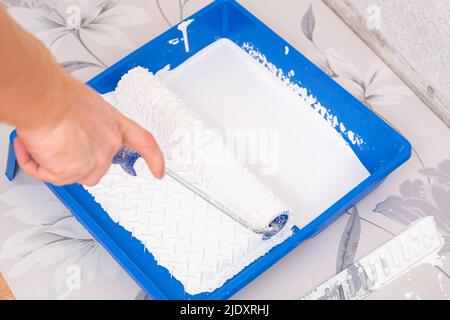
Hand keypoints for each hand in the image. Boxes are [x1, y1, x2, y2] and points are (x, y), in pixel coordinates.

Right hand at [14, 72, 164, 185]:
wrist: (44, 98)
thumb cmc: (59, 93)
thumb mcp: (85, 105)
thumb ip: (88, 124)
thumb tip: (75, 130)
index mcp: (115, 125)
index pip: (144, 143)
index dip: (153, 159)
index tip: (159, 171)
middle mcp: (109, 145)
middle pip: (94, 166)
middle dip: (71, 158)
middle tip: (56, 141)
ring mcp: (92, 161)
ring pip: (70, 172)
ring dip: (50, 159)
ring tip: (41, 136)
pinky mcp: (71, 172)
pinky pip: (49, 175)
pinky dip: (34, 163)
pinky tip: (32, 144)